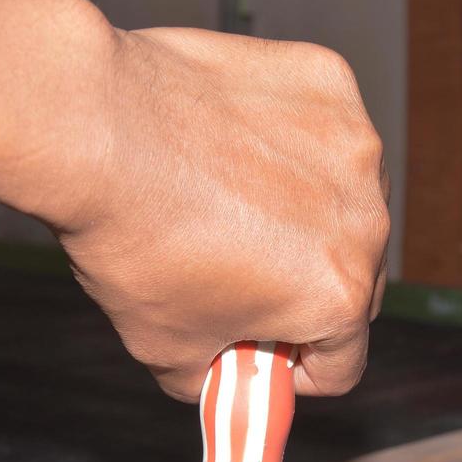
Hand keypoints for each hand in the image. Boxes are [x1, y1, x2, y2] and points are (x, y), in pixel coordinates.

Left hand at [43, 25, 390, 402]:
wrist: (95, 126)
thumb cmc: (130, 240)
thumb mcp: (164, 347)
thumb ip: (213, 377)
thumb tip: (223, 377)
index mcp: (338, 298)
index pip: (341, 365)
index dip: (293, 372)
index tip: (259, 354)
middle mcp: (366, 223)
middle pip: (353, 284)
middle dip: (303, 292)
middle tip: (239, 281)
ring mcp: (353, 147)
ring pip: (343, 205)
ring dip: (304, 216)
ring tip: (228, 204)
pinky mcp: (328, 84)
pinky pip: (321, 135)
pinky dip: (287, 146)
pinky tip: (231, 145)